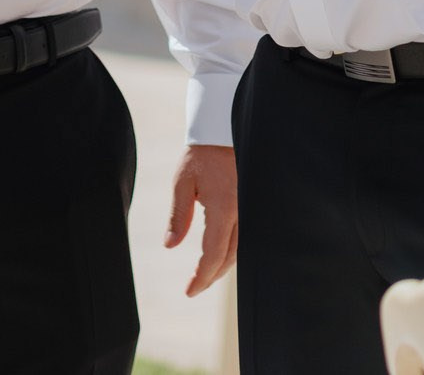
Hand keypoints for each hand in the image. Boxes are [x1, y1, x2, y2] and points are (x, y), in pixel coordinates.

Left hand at [164, 143, 238, 295]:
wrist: (226, 131)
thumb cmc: (202, 155)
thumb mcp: (183, 183)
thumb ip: (178, 216)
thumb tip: (170, 245)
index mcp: (223, 208)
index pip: (213, 254)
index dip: (202, 277)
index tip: (189, 291)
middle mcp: (242, 212)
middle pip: (229, 257)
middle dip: (211, 276)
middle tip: (194, 287)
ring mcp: (251, 209)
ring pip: (241, 250)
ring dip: (223, 266)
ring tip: (205, 275)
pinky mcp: (254, 205)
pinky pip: (247, 237)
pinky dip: (233, 252)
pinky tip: (221, 256)